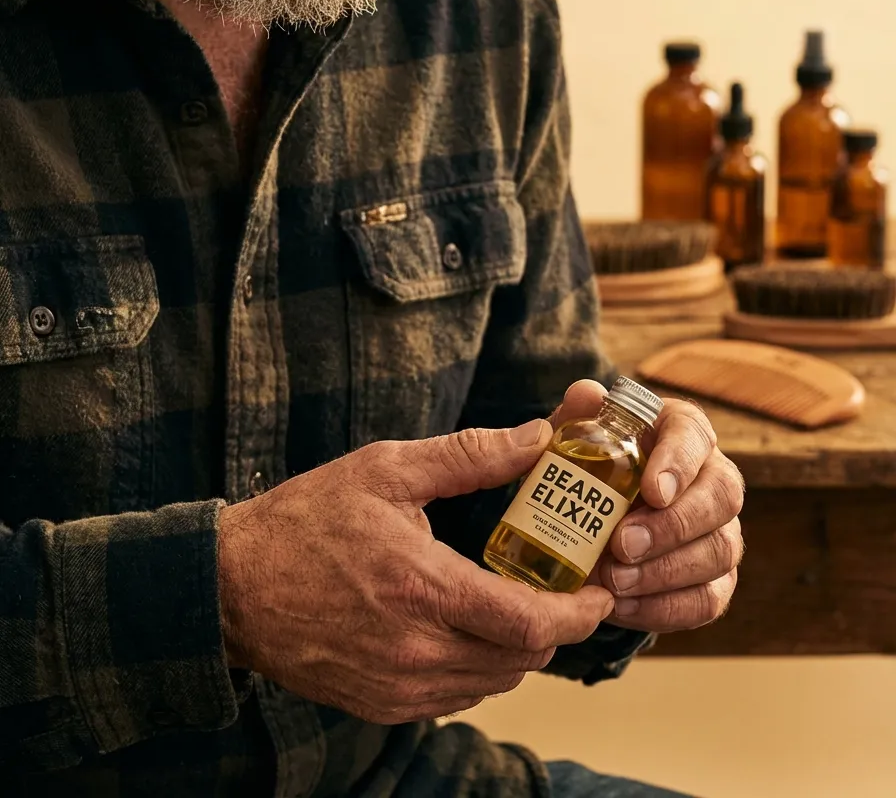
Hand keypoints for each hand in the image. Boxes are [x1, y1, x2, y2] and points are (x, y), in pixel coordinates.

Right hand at [218, 420, 613, 723]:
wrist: (232, 586)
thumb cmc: (306, 520)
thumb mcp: (387, 470)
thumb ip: (469, 456)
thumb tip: (537, 438)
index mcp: (421, 587)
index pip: (528, 623)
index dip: (577, 614)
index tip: (599, 593)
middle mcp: (414, 650)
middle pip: (520, 659)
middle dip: (554, 627)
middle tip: (562, 590)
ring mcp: (396, 687)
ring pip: (492, 681)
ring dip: (517, 648)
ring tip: (516, 604)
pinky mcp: (380, 705)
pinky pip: (455, 697)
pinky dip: (478, 667)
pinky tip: (467, 628)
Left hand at [550, 381, 743, 633]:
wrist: (592, 517)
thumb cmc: (589, 466)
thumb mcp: (575, 438)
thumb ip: (578, 415)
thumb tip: (586, 394)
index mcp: (681, 431)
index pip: (694, 435)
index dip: (679, 462)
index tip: (652, 490)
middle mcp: (713, 477)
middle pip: (722, 497)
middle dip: (673, 525)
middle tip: (622, 544)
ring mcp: (720, 531)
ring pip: (719, 552)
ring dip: (666, 572)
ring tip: (615, 581)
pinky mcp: (715, 580)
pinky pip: (707, 600)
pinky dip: (664, 608)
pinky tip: (623, 607)